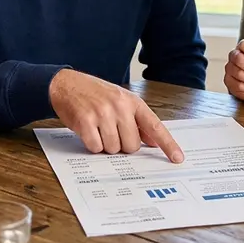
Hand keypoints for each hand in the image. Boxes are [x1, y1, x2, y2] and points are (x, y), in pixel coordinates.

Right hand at [48, 69, 183, 163]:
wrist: (66, 84)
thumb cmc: (94, 93)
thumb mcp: (120, 100)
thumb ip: (137, 120)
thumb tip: (154, 141)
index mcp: (132, 102)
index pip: (155, 126)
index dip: (168, 144)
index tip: (178, 158)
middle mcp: (120, 107)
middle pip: (132, 146)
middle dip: (122, 145)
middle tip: (111, 131)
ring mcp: (103, 114)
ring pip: (114, 149)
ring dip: (105, 144)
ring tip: (98, 128)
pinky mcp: (86, 122)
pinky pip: (96, 148)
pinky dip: (92, 144)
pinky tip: (88, 131)